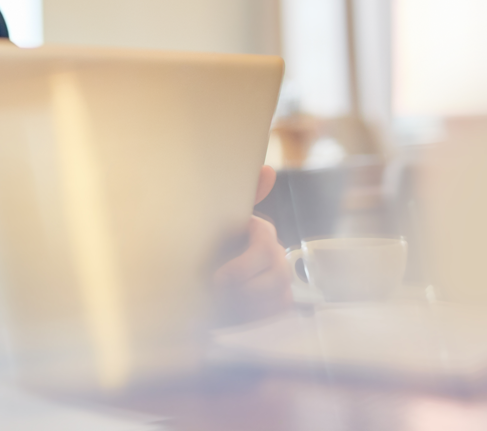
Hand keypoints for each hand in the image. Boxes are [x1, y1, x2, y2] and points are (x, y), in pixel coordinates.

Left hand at [211, 165, 291, 323]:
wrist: (204, 274)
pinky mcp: (281, 301)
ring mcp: (281, 279)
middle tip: (217, 295)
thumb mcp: (217, 219)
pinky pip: (277, 311)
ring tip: (222, 306)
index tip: (217, 280)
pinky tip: (236, 313)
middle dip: (243, 290)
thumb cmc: (212, 244)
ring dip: (248, 305)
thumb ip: (242, 197)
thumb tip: (267, 171)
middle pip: (275, 277)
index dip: (241, 267)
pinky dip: (256, 315)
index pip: (263, 247)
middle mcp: (276, 255)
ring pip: (277, 296)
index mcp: (261, 233)